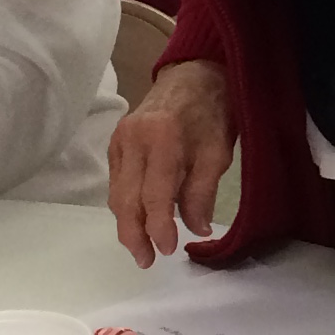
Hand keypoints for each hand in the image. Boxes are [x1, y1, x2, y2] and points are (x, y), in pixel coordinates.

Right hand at [107, 58, 231, 265]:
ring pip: (116, 192)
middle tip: (146, 261)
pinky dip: (124, 204)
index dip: (159, 226)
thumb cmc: (212, 111)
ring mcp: (119, 139)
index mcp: (161, 137)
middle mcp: (132, 139)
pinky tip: (136, 220)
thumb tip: (197, 230)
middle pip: (126, 198)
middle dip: (134, 234)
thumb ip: (203, 191)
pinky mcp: (115, 141)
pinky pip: (116, 180)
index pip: (154, 193)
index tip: (168, 249)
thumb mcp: (218, 151)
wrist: (194, 73)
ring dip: (126, 223)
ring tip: (141, 248)